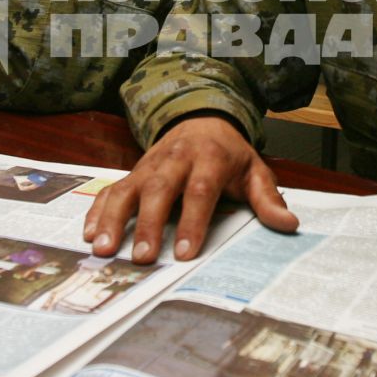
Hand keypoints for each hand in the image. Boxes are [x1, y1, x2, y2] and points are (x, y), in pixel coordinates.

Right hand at [83, 116, 298, 262]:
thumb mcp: (255, 171)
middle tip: (141, 258)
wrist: (201, 119)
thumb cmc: (229, 154)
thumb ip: (268, 199)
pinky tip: (88, 234)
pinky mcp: (132, 172)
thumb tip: (288, 224)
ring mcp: (149, 165)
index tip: (184, 253)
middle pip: (158, 190)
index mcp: (209, 158)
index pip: (199, 191)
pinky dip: (97, 211)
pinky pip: (110, 189)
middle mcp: (175, 159)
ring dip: (112, 219)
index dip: (192, 222)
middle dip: (147, 224)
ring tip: (103, 249)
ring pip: (127, 189)